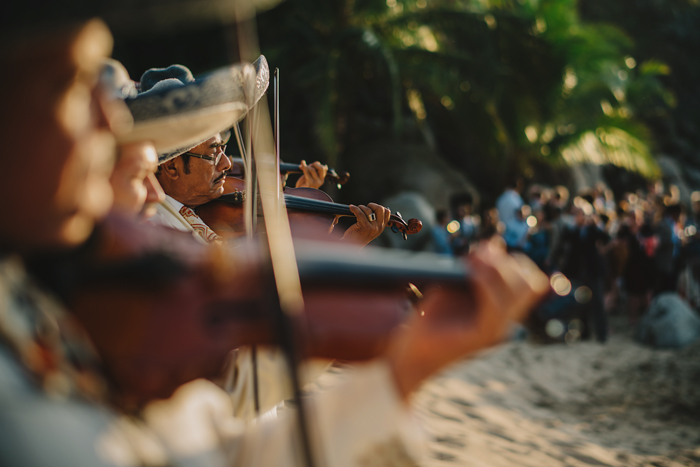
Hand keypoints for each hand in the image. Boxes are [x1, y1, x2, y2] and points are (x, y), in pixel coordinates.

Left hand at [295, 160, 327, 188]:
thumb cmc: (304, 183)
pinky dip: (303, 167)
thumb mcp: (311, 175)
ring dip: (306, 166)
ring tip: (301, 168)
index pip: (324, 168)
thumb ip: (314, 169)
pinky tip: (301, 166)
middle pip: (321, 168)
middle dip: (314, 164)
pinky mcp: (309, 183)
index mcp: (321, 179)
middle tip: (308, 166)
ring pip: (312, 169)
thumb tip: (317, 162)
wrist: (299, 193)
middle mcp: (320, 181)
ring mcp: (315, 183)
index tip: (311, 165)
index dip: (317, 164)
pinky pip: (307, 172)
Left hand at [341, 203, 390, 245]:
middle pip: (380, 209)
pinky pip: (360, 213)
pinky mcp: (364, 227)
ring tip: (356, 209)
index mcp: (382, 227)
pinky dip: (354, 208)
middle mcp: (379, 227)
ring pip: (368, 210)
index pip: (387, 212)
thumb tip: (377, 207)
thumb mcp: (371, 229)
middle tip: (365, 207)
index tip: (371, 208)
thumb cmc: (359, 236)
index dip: (379, 207)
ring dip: (361, 207)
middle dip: (372, 205)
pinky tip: (351, 208)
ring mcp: (372, 227)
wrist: (352, 247)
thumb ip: (375, 221)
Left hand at [385, 241, 548, 398]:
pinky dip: (485, 283)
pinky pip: (495, 305)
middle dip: (507, 262)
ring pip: (519, 292)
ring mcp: (497, 329)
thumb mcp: (454, 286)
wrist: (412, 351)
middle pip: (531, 283)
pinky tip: (469, 273)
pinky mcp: (483, 336)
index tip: (487, 250)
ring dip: (496, 269)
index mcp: (502, 309)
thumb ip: (475, 268)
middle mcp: (505, 320)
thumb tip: (494, 245)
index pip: (532, 281)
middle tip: (479, 255)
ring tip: (472, 260)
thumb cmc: (430, 317)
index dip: (514, 260)